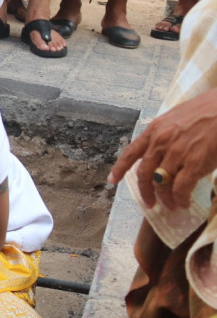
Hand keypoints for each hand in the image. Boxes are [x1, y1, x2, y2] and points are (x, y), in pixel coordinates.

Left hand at [109, 89, 216, 210]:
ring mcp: (176, 153)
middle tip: (149, 203)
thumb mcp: (175, 119)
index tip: (112, 180)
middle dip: (145, 192)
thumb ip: (164, 135)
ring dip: (165, 199)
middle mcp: (161, 142)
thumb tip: (159, 155)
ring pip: (161, 184)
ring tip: (171, 206)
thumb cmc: (205, 111)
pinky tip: (182, 203)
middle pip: (144, 174)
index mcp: (154, 130)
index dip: (119, 169)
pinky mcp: (194, 163)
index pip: (131, 152)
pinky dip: (179, 199)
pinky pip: (180, 188)